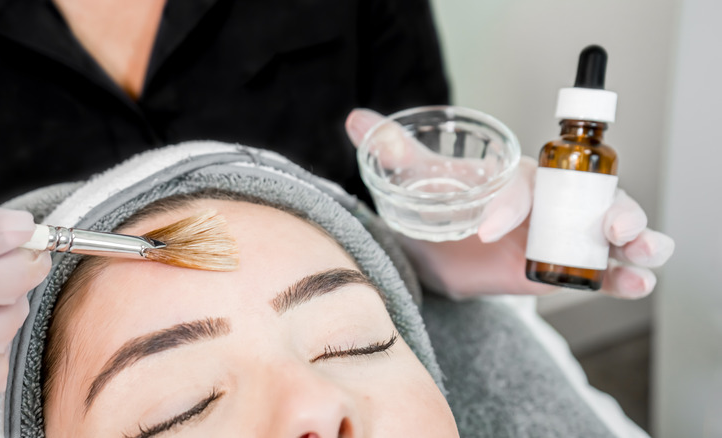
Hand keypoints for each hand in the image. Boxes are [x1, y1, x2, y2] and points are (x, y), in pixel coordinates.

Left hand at [345, 108, 674, 298]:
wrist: (442, 250)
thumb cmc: (440, 207)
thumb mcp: (420, 183)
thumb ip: (396, 154)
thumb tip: (357, 121)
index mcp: (516, 175)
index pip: (521, 185)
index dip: (508, 205)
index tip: (484, 230)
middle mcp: (547, 201)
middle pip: (592, 196)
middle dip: (608, 206)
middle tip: (612, 224)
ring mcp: (560, 235)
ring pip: (609, 229)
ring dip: (632, 237)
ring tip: (640, 250)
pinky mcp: (563, 268)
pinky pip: (601, 271)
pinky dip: (622, 276)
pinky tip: (635, 283)